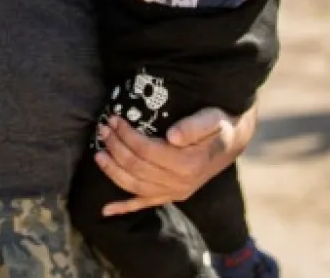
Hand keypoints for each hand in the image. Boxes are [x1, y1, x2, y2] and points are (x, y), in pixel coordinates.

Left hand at [96, 105, 255, 216]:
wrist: (231, 141)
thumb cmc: (218, 125)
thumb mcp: (211, 119)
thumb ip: (193, 126)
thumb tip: (172, 135)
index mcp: (188, 163)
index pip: (146, 150)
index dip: (126, 135)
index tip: (113, 119)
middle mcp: (180, 183)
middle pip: (137, 167)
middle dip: (116, 147)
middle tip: (103, 129)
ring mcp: (174, 192)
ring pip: (135, 185)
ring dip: (113, 170)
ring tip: (98, 153)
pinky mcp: (171, 196)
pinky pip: (144, 203)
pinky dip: (124, 208)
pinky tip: (106, 210)